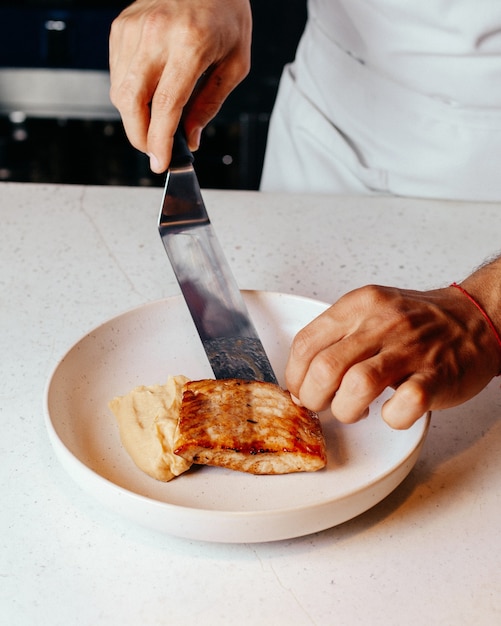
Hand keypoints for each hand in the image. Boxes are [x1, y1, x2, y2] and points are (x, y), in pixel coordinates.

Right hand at [109, 0, 251, 172]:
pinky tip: (148, 96)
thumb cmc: (226, 15)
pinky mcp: (120, 27)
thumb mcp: (235, 64)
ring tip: (156, 123)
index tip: (159, 163)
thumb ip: (210, 104)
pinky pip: (117, 74)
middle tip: (154, 151)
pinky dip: (129, 95)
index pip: (166, 104)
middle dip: (140, 137)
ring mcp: (133, 28)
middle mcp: (156, 34)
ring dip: (134, 118)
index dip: (160, 140)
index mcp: (190, 43)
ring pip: (120, 92)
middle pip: (132, 102)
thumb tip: (191, 139)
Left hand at [285, 284, 500, 428]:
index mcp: (359, 306)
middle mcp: (381, 323)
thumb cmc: (418, 321)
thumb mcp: (370, 311)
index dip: (295, 376)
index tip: (301, 389)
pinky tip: (391, 412)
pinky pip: (403, 405)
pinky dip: (391, 418)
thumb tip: (303, 377)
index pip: (305, 344)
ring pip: (357, 387)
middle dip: (315, 398)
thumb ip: (336, 337)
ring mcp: (410, 349)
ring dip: (346, 410)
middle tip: (324, 405)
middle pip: (324, 369)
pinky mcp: (436, 376)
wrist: (474, 319)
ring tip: (354, 411)